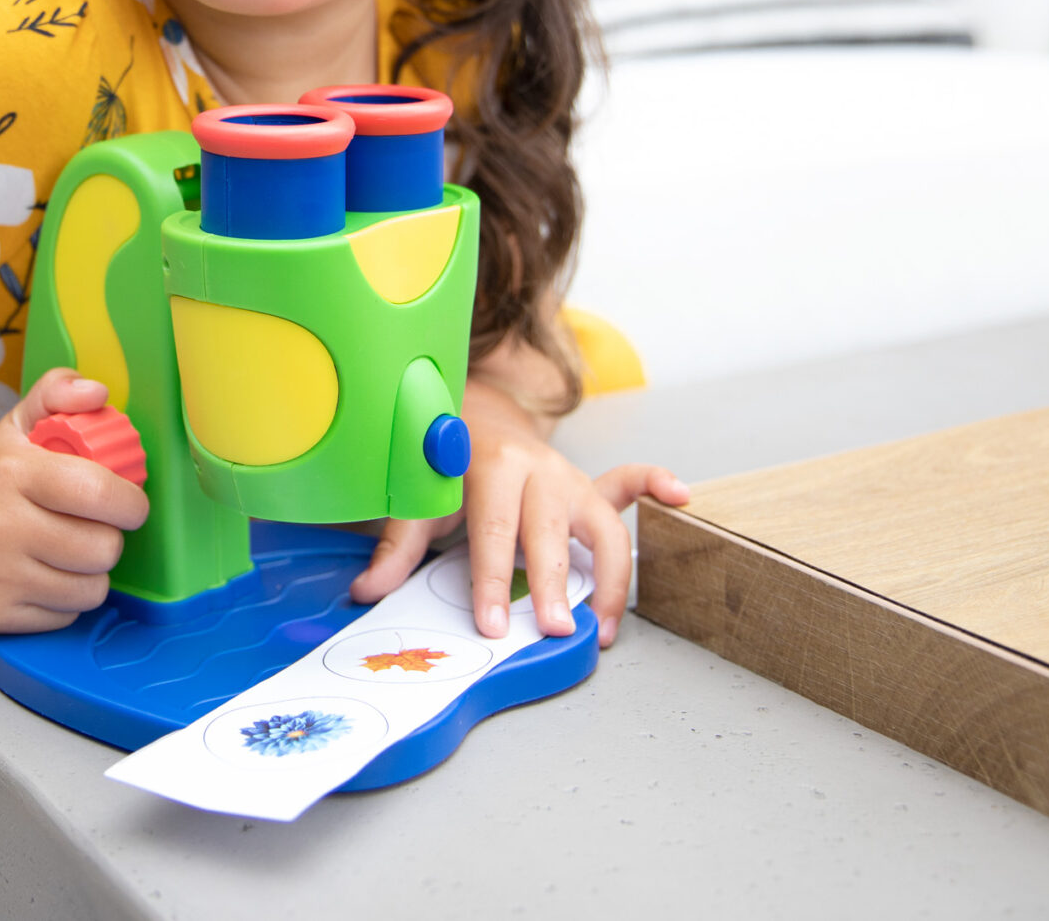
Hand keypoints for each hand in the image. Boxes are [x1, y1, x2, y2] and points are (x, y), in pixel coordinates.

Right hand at [0, 368, 149, 633]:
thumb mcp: (19, 424)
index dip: (130, 502)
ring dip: (91, 572)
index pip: (96, 492)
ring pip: (90, 588)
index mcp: (10, 472)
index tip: (129, 503)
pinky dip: (65, 599)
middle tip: (93, 527)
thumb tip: (97, 393)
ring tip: (69, 551)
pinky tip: (44, 576)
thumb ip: (58, 393)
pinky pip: (65, 616)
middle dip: (110, 538)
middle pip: (102, 548)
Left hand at [350, 380, 688, 647]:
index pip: (492, 530)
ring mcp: (571, 480)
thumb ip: (400, 544)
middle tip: (553, 630)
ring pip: (603, 525)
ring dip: (610, 577)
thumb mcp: (419, 498)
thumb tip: (368, 590)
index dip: (489, 580)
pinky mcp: (591, 488)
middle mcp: (538, 470)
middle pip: (549, 533)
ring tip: (602, 627)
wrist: (475, 418)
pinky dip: (656, 484)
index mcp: (491, 467)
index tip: (489, 626)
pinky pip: (629, 482)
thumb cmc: (446, 468)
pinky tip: (680, 496)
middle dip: (551, 584)